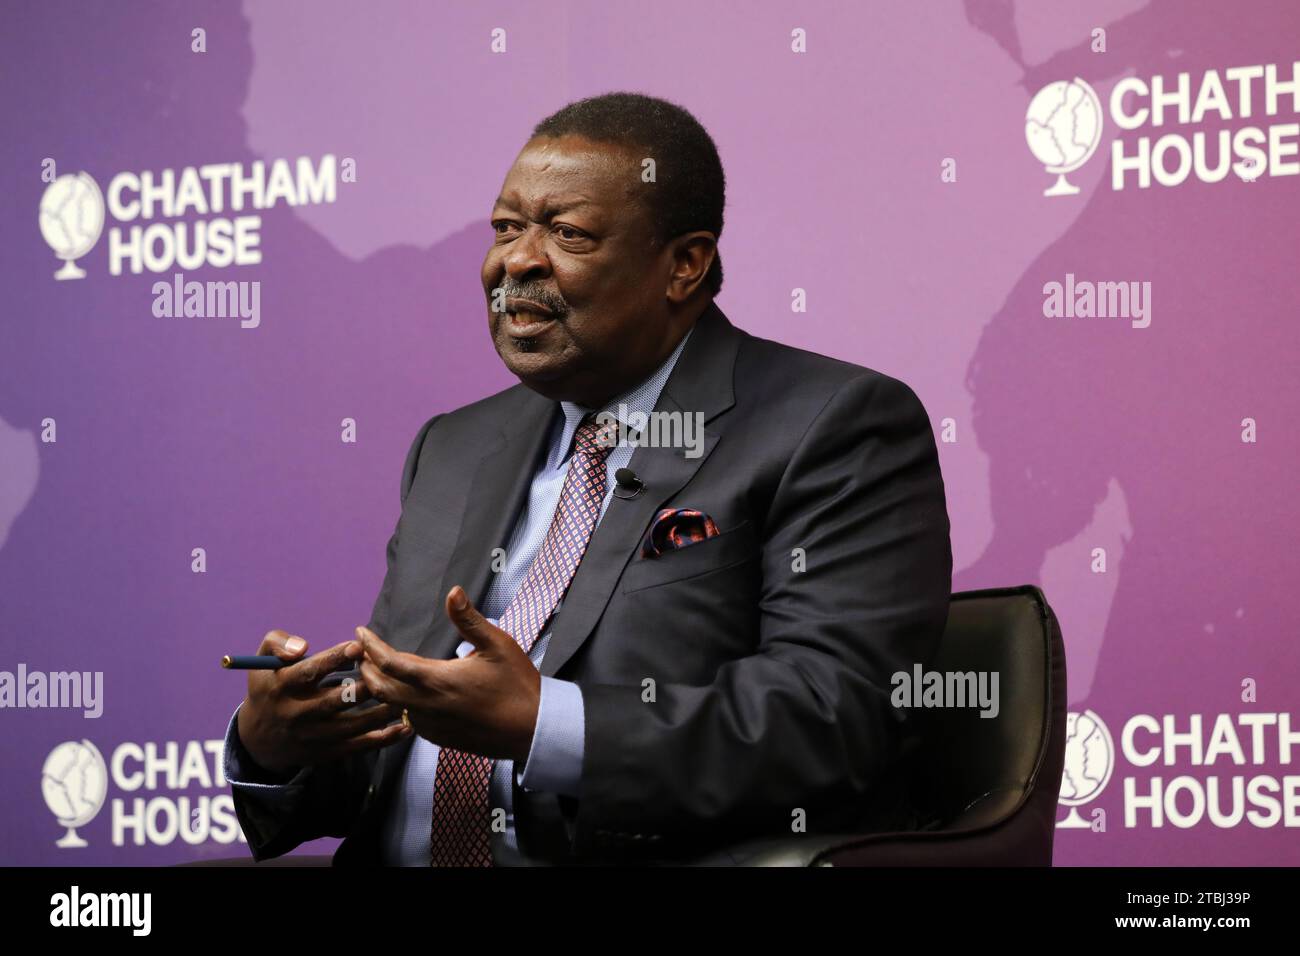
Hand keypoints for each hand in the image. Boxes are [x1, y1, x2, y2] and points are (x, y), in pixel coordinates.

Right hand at [236, 629, 412, 776]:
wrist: (259, 738)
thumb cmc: (270, 687)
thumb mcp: (262, 662)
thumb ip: (277, 643)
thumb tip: (301, 645)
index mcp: (282, 687)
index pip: (309, 672)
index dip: (333, 659)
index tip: (358, 647)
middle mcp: (297, 713)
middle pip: (334, 701)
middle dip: (363, 686)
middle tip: (388, 674)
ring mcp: (313, 736)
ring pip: (351, 726)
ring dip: (381, 713)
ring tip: (405, 698)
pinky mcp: (326, 753)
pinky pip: (358, 747)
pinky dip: (383, 739)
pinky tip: (406, 728)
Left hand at [355, 585, 541, 762]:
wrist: (533, 729)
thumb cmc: (518, 684)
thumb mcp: (498, 645)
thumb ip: (469, 620)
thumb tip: (453, 592)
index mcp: (439, 680)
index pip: (391, 663)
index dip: (371, 646)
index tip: (360, 632)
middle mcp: (429, 705)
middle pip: (380, 689)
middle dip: (366, 669)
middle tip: (360, 653)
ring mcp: (433, 725)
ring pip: (394, 706)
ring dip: (381, 688)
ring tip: (377, 670)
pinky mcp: (440, 737)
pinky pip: (410, 719)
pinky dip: (400, 704)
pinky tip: (406, 695)